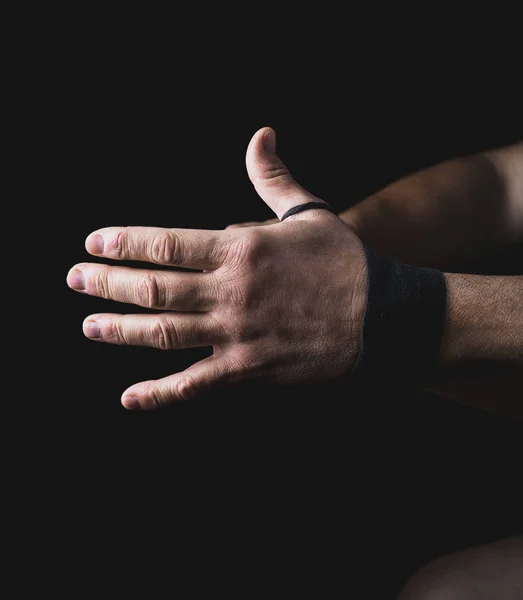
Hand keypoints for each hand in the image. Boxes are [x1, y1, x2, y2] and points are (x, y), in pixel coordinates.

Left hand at [67, 128, 367, 409]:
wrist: (383, 316)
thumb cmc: (344, 261)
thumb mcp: (309, 212)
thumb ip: (273, 177)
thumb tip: (260, 134)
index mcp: (242, 247)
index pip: (165, 244)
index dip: (123, 243)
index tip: (94, 243)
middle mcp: (231, 290)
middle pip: (153, 287)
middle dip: (106, 283)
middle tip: (75, 280)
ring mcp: (237, 333)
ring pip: (163, 332)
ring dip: (119, 330)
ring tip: (89, 325)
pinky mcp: (248, 370)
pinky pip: (194, 386)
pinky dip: (158, 393)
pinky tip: (129, 396)